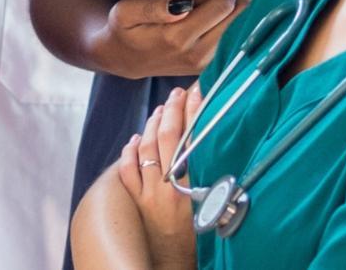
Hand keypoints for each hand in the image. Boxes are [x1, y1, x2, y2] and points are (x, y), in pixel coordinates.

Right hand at [102, 0, 245, 79]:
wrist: (124, 59)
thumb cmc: (124, 29)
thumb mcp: (125, 13)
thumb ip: (151, 8)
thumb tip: (182, 5)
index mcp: (177, 38)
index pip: (222, 7)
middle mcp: (196, 54)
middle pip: (240, 20)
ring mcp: (205, 65)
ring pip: (243, 32)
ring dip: (241, 9)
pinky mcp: (208, 68)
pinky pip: (236, 43)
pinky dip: (237, 24)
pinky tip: (224, 12)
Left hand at [115, 85, 205, 269]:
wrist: (173, 265)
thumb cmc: (200, 239)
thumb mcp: (214, 205)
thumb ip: (214, 175)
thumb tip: (218, 144)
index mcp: (194, 186)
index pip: (193, 138)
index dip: (195, 112)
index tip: (198, 92)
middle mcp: (170, 186)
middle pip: (168, 137)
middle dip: (173, 110)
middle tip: (177, 93)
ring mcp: (149, 193)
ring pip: (147, 148)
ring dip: (153, 124)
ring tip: (160, 109)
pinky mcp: (135, 202)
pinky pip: (127, 170)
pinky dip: (129, 151)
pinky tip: (135, 138)